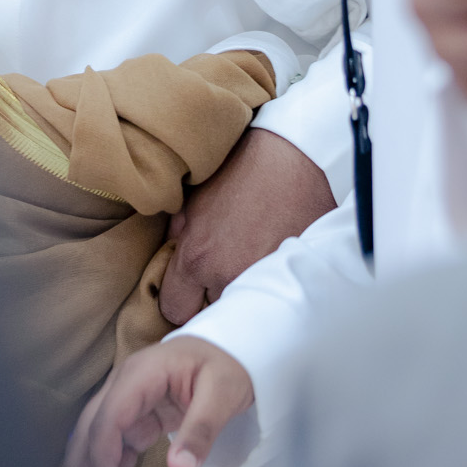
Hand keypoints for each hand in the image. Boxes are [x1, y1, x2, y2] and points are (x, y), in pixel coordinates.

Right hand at [59, 337, 253, 466]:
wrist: (236, 349)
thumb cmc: (228, 364)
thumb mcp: (222, 393)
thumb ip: (200, 431)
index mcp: (140, 374)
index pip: (108, 420)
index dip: (102, 461)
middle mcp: (124, 386)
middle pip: (90, 431)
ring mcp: (128, 402)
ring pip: (94, 441)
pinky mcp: (137, 418)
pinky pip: (113, 447)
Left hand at [158, 127, 334, 324]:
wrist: (294, 156)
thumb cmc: (244, 168)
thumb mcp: (196, 196)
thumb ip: (180, 233)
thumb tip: (172, 253)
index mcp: (197, 258)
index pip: (175, 309)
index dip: (181, 297)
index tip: (190, 286)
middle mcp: (226, 276)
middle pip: (211, 310)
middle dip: (214, 292)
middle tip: (226, 263)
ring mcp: (262, 279)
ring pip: (244, 302)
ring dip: (244, 285)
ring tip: (253, 255)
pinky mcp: (293, 274)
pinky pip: (275, 291)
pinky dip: (273, 279)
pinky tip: (274, 252)